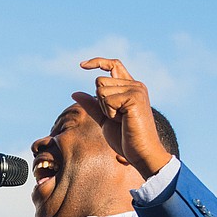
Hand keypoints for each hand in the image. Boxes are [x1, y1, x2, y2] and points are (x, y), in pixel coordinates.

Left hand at [72, 57, 172, 179]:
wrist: (142, 154)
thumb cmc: (126, 139)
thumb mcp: (105, 120)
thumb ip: (93, 105)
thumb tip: (75, 93)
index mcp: (130, 87)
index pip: (112, 65)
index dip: (97, 62)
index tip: (81, 65)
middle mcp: (135, 85)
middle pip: (99, 81)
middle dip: (100, 103)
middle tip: (117, 119)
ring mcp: (136, 89)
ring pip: (101, 89)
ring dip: (105, 109)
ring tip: (121, 121)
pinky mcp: (135, 97)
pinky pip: (107, 100)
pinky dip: (109, 113)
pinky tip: (122, 121)